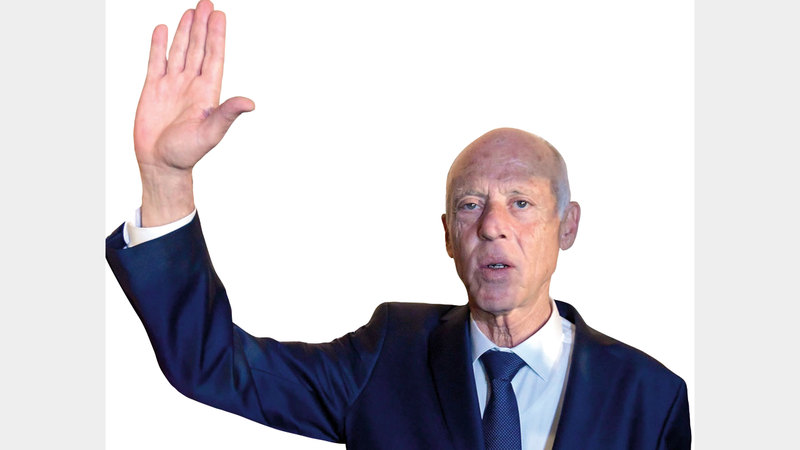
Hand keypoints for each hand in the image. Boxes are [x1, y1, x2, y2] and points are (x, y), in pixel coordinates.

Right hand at [134, 0, 253, 225]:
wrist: (160, 164)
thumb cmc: (187, 153)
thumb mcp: (211, 133)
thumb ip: (228, 114)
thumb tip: (250, 103)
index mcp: (208, 92)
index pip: (214, 57)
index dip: (217, 36)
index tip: (220, 15)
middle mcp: (192, 85)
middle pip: (198, 48)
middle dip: (203, 26)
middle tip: (207, 3)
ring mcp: (173, 86)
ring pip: (180, 51)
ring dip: (185, 31)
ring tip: (191, 11)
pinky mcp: (154, 89)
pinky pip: (157, 61)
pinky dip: (160, 45)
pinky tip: (163, 29)